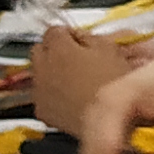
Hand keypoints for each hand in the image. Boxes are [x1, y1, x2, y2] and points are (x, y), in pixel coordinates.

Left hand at [22, 26, 144, 130]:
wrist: (109, 124)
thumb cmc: (114, 86)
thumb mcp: (110, 51)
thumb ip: (90, 37)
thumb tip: (79, 36)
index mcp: (59, 48)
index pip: (54, 29)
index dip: (69, 34)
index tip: (80, 41)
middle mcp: (43, 66)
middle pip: (40, 48)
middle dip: (54, 50)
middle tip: (74, 58)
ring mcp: (39, 90)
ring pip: (38, 72)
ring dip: (52, 72)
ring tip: (75, 80)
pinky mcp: (42, 110)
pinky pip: (42, 94)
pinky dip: (52, 94)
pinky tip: (71, 98)